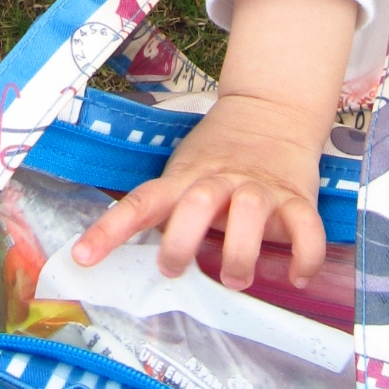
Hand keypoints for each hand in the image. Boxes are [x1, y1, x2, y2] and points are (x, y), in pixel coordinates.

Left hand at [71, 0, 357, 291]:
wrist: (271, 111)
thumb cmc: (219, 156)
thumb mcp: (185, 174)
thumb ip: (170, 212)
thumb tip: (138, 262)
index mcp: (185, 180)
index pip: (141, 203)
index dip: (110, 230)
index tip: (82, 258)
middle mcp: (219, 183)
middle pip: (196, 204)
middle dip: (181, 242)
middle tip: (174, 269)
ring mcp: (259, 190)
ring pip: (249, 213)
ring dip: (239, 253)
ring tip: (235, 277)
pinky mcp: (296, 199)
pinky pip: (305, 229)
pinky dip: (303, 257)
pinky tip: (295, 277)